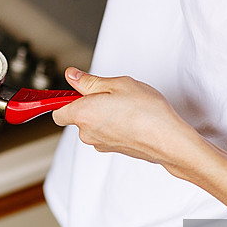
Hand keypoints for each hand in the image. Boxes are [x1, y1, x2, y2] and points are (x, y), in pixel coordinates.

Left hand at [52, 67, 201, 172]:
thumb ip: (89, 81)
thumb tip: (72, 76)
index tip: (76, 91)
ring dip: (103, 114)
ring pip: (93, 125)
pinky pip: (107, 133)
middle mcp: (87, 133)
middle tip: (111, 93)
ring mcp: (100, 144)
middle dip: (89, 104)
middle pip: (78, 117)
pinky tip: (132, 117)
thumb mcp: (117, 84)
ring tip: (126, 105)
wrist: (168, 139)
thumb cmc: (146, 111)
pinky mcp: (114, 150)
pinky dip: (114, 125)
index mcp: (82, 115)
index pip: (57, 112)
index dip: (65, 100)